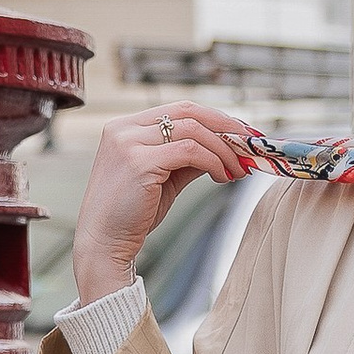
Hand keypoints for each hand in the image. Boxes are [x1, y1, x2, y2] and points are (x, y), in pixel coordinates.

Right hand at [72, 103, 256, 301]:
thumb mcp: (164, 178)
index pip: (180, 109)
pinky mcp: (138, 162)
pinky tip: (222, 177)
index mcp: (126, 127)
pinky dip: (213, 161)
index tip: (242, 133)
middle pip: (188, 111)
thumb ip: (188, 158)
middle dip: (226, 126)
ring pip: (192, 130)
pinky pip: (189, 151)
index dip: (216, 118)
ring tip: (238, 168)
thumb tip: (225, 147)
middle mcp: (124, 129)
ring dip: (223, 149)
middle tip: (251, 144)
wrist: (103, 244)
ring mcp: (128, 143)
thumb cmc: (131, 215)